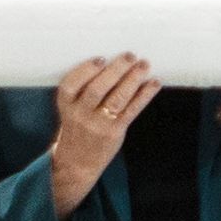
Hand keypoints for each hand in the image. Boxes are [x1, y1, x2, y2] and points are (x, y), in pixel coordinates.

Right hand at [44, 53, 156, 214]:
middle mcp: (80, 115)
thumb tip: (112, 64)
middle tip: (129, 55)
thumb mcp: (69, 110)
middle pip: (97, 89)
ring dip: (132, 79)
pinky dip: (144, 95)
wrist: (76, 165)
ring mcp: (98, 125)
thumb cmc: (76, 131)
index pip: (71, 84)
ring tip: (143, 66)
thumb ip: (83, 92)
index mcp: (66, 106)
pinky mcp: (115, 132)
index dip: (86, 70)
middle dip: (115, 70)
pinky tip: (153, 84)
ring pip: (116, 98)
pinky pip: (132, 110)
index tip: (101, 58)